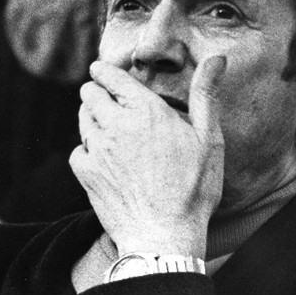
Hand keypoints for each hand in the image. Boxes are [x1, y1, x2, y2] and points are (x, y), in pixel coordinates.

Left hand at [70, 57, 225, 257]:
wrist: (163, 236)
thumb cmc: (193, 191)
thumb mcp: (209, 141)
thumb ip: (206, 96)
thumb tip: (217, 58)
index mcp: (147, 110)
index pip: (112, 77)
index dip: (104, 72)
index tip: (101, 70)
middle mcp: (117, 125)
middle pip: (89, 94)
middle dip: (95, 93)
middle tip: (103, 98)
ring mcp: (98, 149)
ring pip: (82, 120)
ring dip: (90, 119)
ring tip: (105, 127)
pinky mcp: (86, 174)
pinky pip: (78, 151)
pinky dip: (87, 152)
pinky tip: (102, 159)